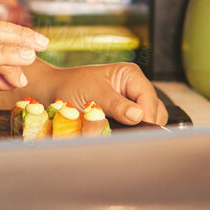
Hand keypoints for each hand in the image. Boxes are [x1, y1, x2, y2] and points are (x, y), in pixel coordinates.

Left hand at [43, 61, 167, 125]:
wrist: (55, 91)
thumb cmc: (71, 86)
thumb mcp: (93, 93)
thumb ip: (116, 104)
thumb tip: (138, 115)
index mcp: (130, 75)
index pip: (149, 99)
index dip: (146, 116)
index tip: (138, 130)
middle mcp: (134, 87)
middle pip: (155, 111)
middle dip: (143, 124)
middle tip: (127, 134)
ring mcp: (131, 102)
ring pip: (148, 121)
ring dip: (136, 129)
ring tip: (119, 133)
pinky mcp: (125, 115)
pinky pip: (136, 127)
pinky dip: (129, 132)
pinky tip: (117, 133)